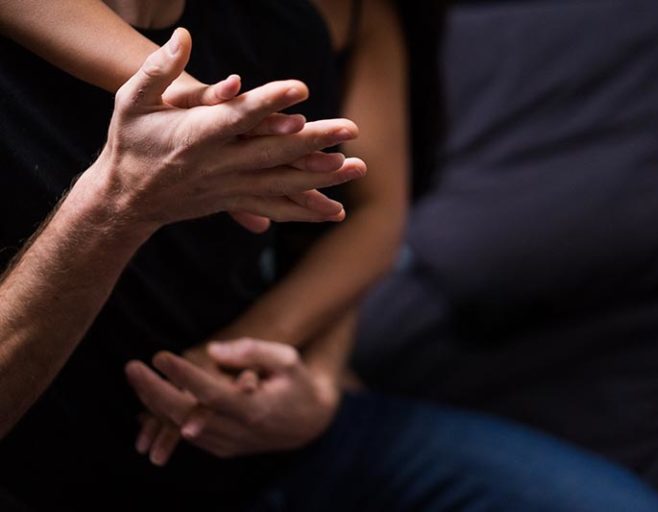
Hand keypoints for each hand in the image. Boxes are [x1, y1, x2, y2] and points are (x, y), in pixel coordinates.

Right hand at [82, 27, 365, 237]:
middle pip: (273, 152)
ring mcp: (229, 187)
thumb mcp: (131, 100)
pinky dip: (305, 210)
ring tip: (357, 168)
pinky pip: (275, 208)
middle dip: (315, 140)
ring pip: (282, 183)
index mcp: (195, 135)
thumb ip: (158, 69)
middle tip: (351, 127)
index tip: (301, 88)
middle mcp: (217, 165)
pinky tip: (335, 212)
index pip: (239, 115)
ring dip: (321, 176)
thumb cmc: (129, 140)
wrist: (124, 198)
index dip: (270, 102)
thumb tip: (184, 35)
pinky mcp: (234, 201)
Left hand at [125, 339, 338, 463]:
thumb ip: (254, 351)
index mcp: (255, 407)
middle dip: (154, 391)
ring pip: (181, 428)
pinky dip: (164, 420)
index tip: (160, 356)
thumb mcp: (287, 359)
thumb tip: (214, 350)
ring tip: (135, 377)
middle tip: (132, 366)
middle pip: (186, 415)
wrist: (310, 422)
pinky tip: (146, 400)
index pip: (211, 392)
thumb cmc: (298, 382)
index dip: (183, 376)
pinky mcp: (222, 449)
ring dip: (154, 404)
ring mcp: (229, 443)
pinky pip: (186, 437)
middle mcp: (238, 430)